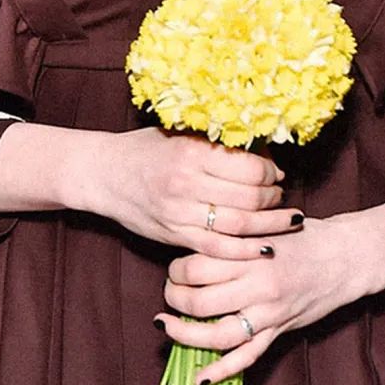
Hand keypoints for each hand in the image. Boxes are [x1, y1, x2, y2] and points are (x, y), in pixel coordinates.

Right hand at [85, 126, 304, 259]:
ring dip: (267, 225)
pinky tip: (264, 247)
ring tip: (282, 220)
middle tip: (280, 196)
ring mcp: (179, 212)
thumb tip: (263, 151)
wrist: (102, 174)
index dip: (271, 172)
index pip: (250, 167)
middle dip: (273, 198)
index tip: (276, 173)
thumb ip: (216, 143)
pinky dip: (245, 250)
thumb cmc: (144, 150)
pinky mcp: (173, 235)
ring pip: (238, 225)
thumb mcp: (180, 135)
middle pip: (249, 197)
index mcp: (191, 152)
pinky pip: (217, 247)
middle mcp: (186, 182)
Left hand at [154, 211, 364, 384]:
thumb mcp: (266, 226)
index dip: (176, 270)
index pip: (196, 265)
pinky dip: (222, 371)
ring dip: (186, 335)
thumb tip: (195, 242)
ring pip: (217, 333)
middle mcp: (258, 283)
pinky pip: (247, 356)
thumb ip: (234, 236)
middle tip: (171, 295)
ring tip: (168, 329)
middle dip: (174, 300)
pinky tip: (201, 378)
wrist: (348, 256)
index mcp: (251, 252)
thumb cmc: (305, 236)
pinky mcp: (281, 330)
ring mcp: (270, 311)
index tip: (175, 269)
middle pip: (199, 300)